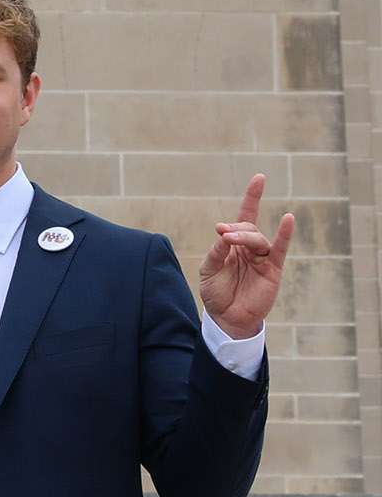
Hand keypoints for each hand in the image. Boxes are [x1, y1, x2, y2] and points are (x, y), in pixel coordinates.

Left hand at [200, 173, 291, 340]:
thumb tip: (224, 233)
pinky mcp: (272, 269)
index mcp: (234, 245)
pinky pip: (280, 249)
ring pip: (257, 239)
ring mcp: (262, 258)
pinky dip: (285, 234)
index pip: (244, 216)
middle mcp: (250, 248)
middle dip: (235, 229)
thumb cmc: (217, 293)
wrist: (227, 318)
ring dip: (245, 236)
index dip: (252, 198)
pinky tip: (288, 219)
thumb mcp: (208, 271)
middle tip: (223, 234)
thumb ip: (216, 252)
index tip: (260, 178)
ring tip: (231, 237)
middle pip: (247, 228)